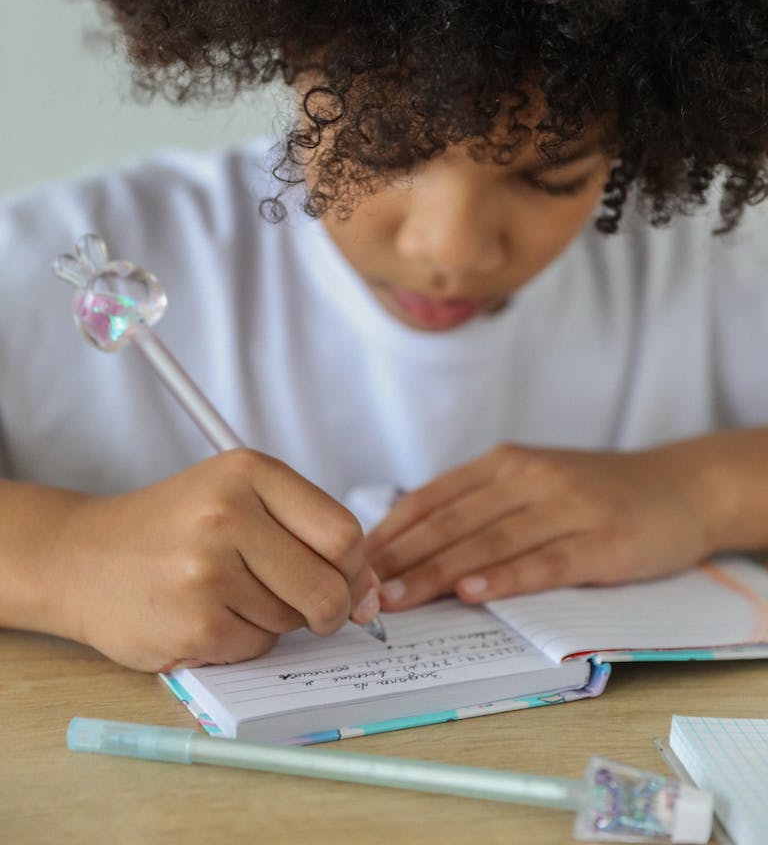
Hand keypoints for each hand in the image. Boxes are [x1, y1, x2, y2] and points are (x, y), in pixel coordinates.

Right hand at [52, 449, 380, 670]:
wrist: (83, 558)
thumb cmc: (173, 528)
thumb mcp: (240, 500)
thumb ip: (309, 535)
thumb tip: (372, 596)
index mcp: (248, 471)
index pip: (344, 532)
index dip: (355, 568)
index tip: (343, 578)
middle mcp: (228, 514)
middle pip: (329, 584)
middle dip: (329, 607)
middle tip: (304, 605)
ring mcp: (208, 570)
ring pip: (293, 619)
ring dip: (276, 620)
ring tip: (229, 594)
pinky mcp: (194, 622)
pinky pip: (257, 647)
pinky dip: (244, 641)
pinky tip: (208, 615)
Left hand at [365, 442, 722, 608]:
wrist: (679, 487)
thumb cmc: (594, 493)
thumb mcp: (532, 482)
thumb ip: (479, 505)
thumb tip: (407, 542)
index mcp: (504, 463)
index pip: (432, 498)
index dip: (390, 532)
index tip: (351, 562)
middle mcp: (529, 477)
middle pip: (452, 521)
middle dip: (400, 558)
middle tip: (359, 590)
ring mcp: (566, 507)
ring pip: (488, 542)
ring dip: (437, 573)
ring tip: (397, 599)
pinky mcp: (601, 540)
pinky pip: (545, 561)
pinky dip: (505, 577)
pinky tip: (473, 592)